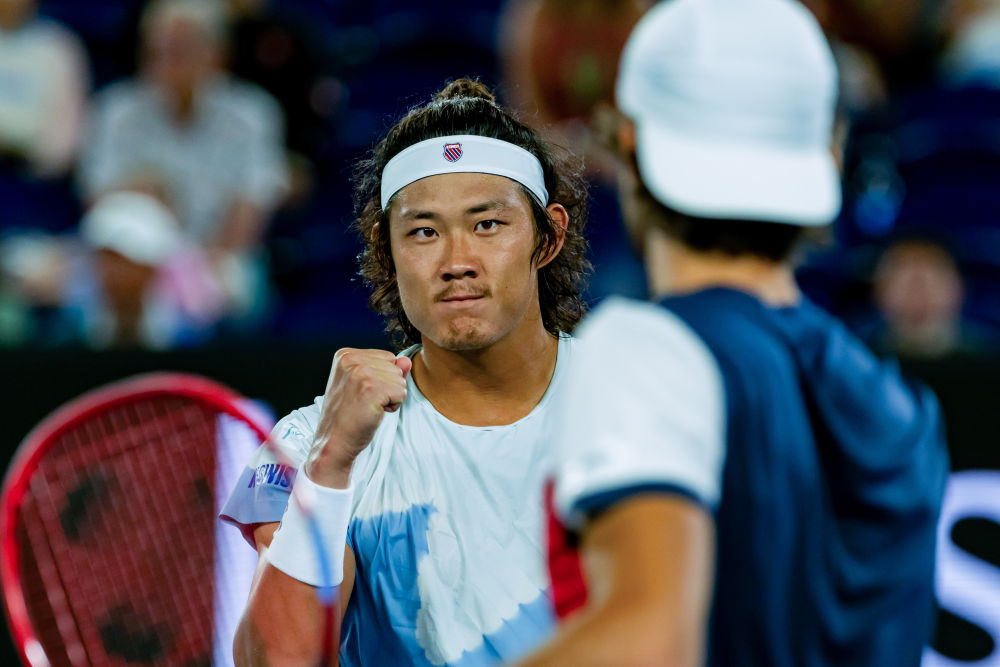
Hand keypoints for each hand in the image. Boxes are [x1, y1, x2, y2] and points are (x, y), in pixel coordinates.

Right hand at [304, 348, 411, 487]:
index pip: (387, 357)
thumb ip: (388, 369)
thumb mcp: (366, 385)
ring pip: (400, 380)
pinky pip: (402, 393)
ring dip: (391, 397)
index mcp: (346, 355)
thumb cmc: (348, 415)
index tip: (362, 391)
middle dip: (388, 387)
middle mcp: (352, 360)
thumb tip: (406, 360)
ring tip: (368, 406)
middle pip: (395, 367)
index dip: (382, 378)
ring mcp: (361, 373)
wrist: (334, 441)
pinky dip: (393, 406)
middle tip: (364, 401)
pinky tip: (374, 412)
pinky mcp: (372, 388)